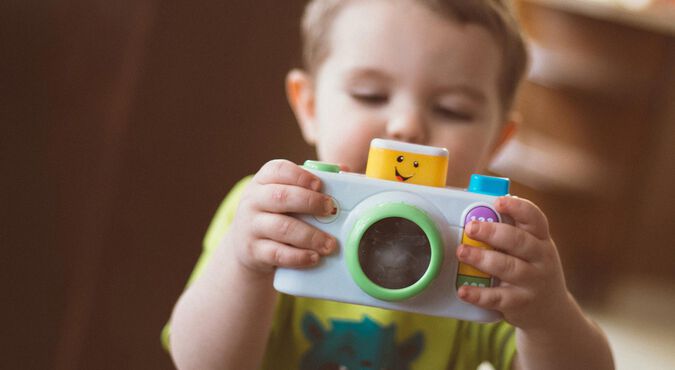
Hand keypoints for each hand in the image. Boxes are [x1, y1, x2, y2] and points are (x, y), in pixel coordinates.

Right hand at [226, 159, 337, 275]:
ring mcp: (251, 226)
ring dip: (310, 236)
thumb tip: (345, 170)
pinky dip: (298, 256)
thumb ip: (312, 183)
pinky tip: (314, 257)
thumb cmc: (277, 213)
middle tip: (331, 210)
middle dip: (310, 202)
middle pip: (281, 197)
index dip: (300, 175)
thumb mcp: (287, 194)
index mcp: (263, 181)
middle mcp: (253, 200)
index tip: (319, 185)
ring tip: (330, 244)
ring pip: (281, 227)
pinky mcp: (252, 250)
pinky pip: (277, 253)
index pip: (278, 170)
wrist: (247, 245)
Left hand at [455, 196, 570, 330]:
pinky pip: (497, 298)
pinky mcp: (519, 304)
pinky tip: (463, 289)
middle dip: (493, 232)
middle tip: (471, 227)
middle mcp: (541, 259)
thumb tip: (479, 209)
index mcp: (541, 240)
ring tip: (462, 251)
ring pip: (508, 268)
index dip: (518, 208)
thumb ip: (512, 231)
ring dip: (482, 258)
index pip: (535, 218)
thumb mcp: (532, 249)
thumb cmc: (533, 271)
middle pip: (519, 241)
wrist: (551, 312)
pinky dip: (479, 294)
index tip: (499, 202)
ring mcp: (532, 282)